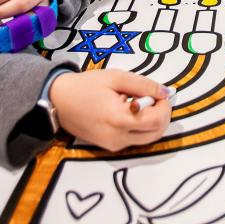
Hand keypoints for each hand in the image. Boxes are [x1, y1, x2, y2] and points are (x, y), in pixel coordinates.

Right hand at [50, 69, 172, 150]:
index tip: (161, 93)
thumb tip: (166, 92)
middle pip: (156, 133)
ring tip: (141, 103)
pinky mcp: (110, 147)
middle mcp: (117, 138)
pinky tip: (130, 112)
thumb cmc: (86, 86)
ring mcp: (113, 146)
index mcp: (118, 120)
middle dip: (162, 115)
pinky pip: (135, 139)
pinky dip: (140, 127)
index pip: (156, 120)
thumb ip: (144, 85)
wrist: (58, 100)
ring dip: (152, 122)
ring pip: (148, 139)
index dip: (165, 106)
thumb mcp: (116, 77)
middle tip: (155, 98)